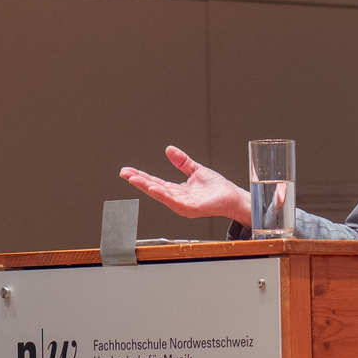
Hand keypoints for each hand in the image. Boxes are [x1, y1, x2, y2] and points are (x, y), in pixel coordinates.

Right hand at [119, 146, 251, 227]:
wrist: (233, 197)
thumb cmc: (217, 188)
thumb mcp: (196, 170)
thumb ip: (182, 162)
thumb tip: (169, 149)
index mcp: (177, 190)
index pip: (155, 182)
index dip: (141, 176)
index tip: (127, 171)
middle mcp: (178, 199)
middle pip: (155, 188)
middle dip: (139, 181)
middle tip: (124, 173)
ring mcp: (183, 205)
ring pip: (162, 195)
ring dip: (147, 187)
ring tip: (134, 179)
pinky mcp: (192, 208)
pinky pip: (175, 201)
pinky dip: (163, 195)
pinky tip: (154, 188)